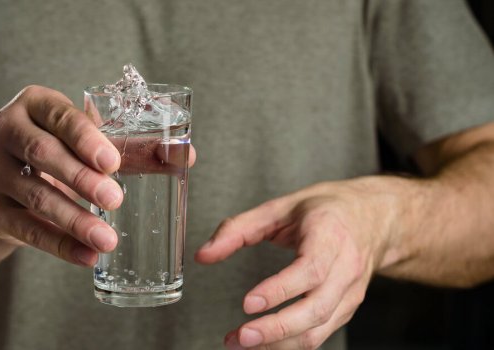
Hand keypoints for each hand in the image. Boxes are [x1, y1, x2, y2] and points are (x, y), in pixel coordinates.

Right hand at [0, 85, 123, 265]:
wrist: (5, 179)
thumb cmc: (58, 149)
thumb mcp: (86, 140)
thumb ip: (131, 147)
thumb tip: (185, 156)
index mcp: (34, 104)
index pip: (60, 116)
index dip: (86, 138)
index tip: (113, 162)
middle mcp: (5, 129)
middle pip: (42, 153)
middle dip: (80, 178)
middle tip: (114, 199)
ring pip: (35, 196)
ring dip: (74, 219)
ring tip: (107, 239)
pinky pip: (26, 229)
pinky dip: (59, 245)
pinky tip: (87, 256)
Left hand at [196, 177, 410, 348]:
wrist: (374, 218)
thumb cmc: (326, 210)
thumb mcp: (279, 208)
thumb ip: (238, 229)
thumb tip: (204, 254)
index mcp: (329, 235)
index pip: (309, 270)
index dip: (280, 290)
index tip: (249, 303)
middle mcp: (346, 267)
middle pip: (316, 308)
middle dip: (277, 328)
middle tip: (241, 337)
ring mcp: (350, 292)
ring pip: (319, 329)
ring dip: (280, 344)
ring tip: (241, 344)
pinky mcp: (346, 309)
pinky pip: (321, 334)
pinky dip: (290, 344)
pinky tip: (264, 345)